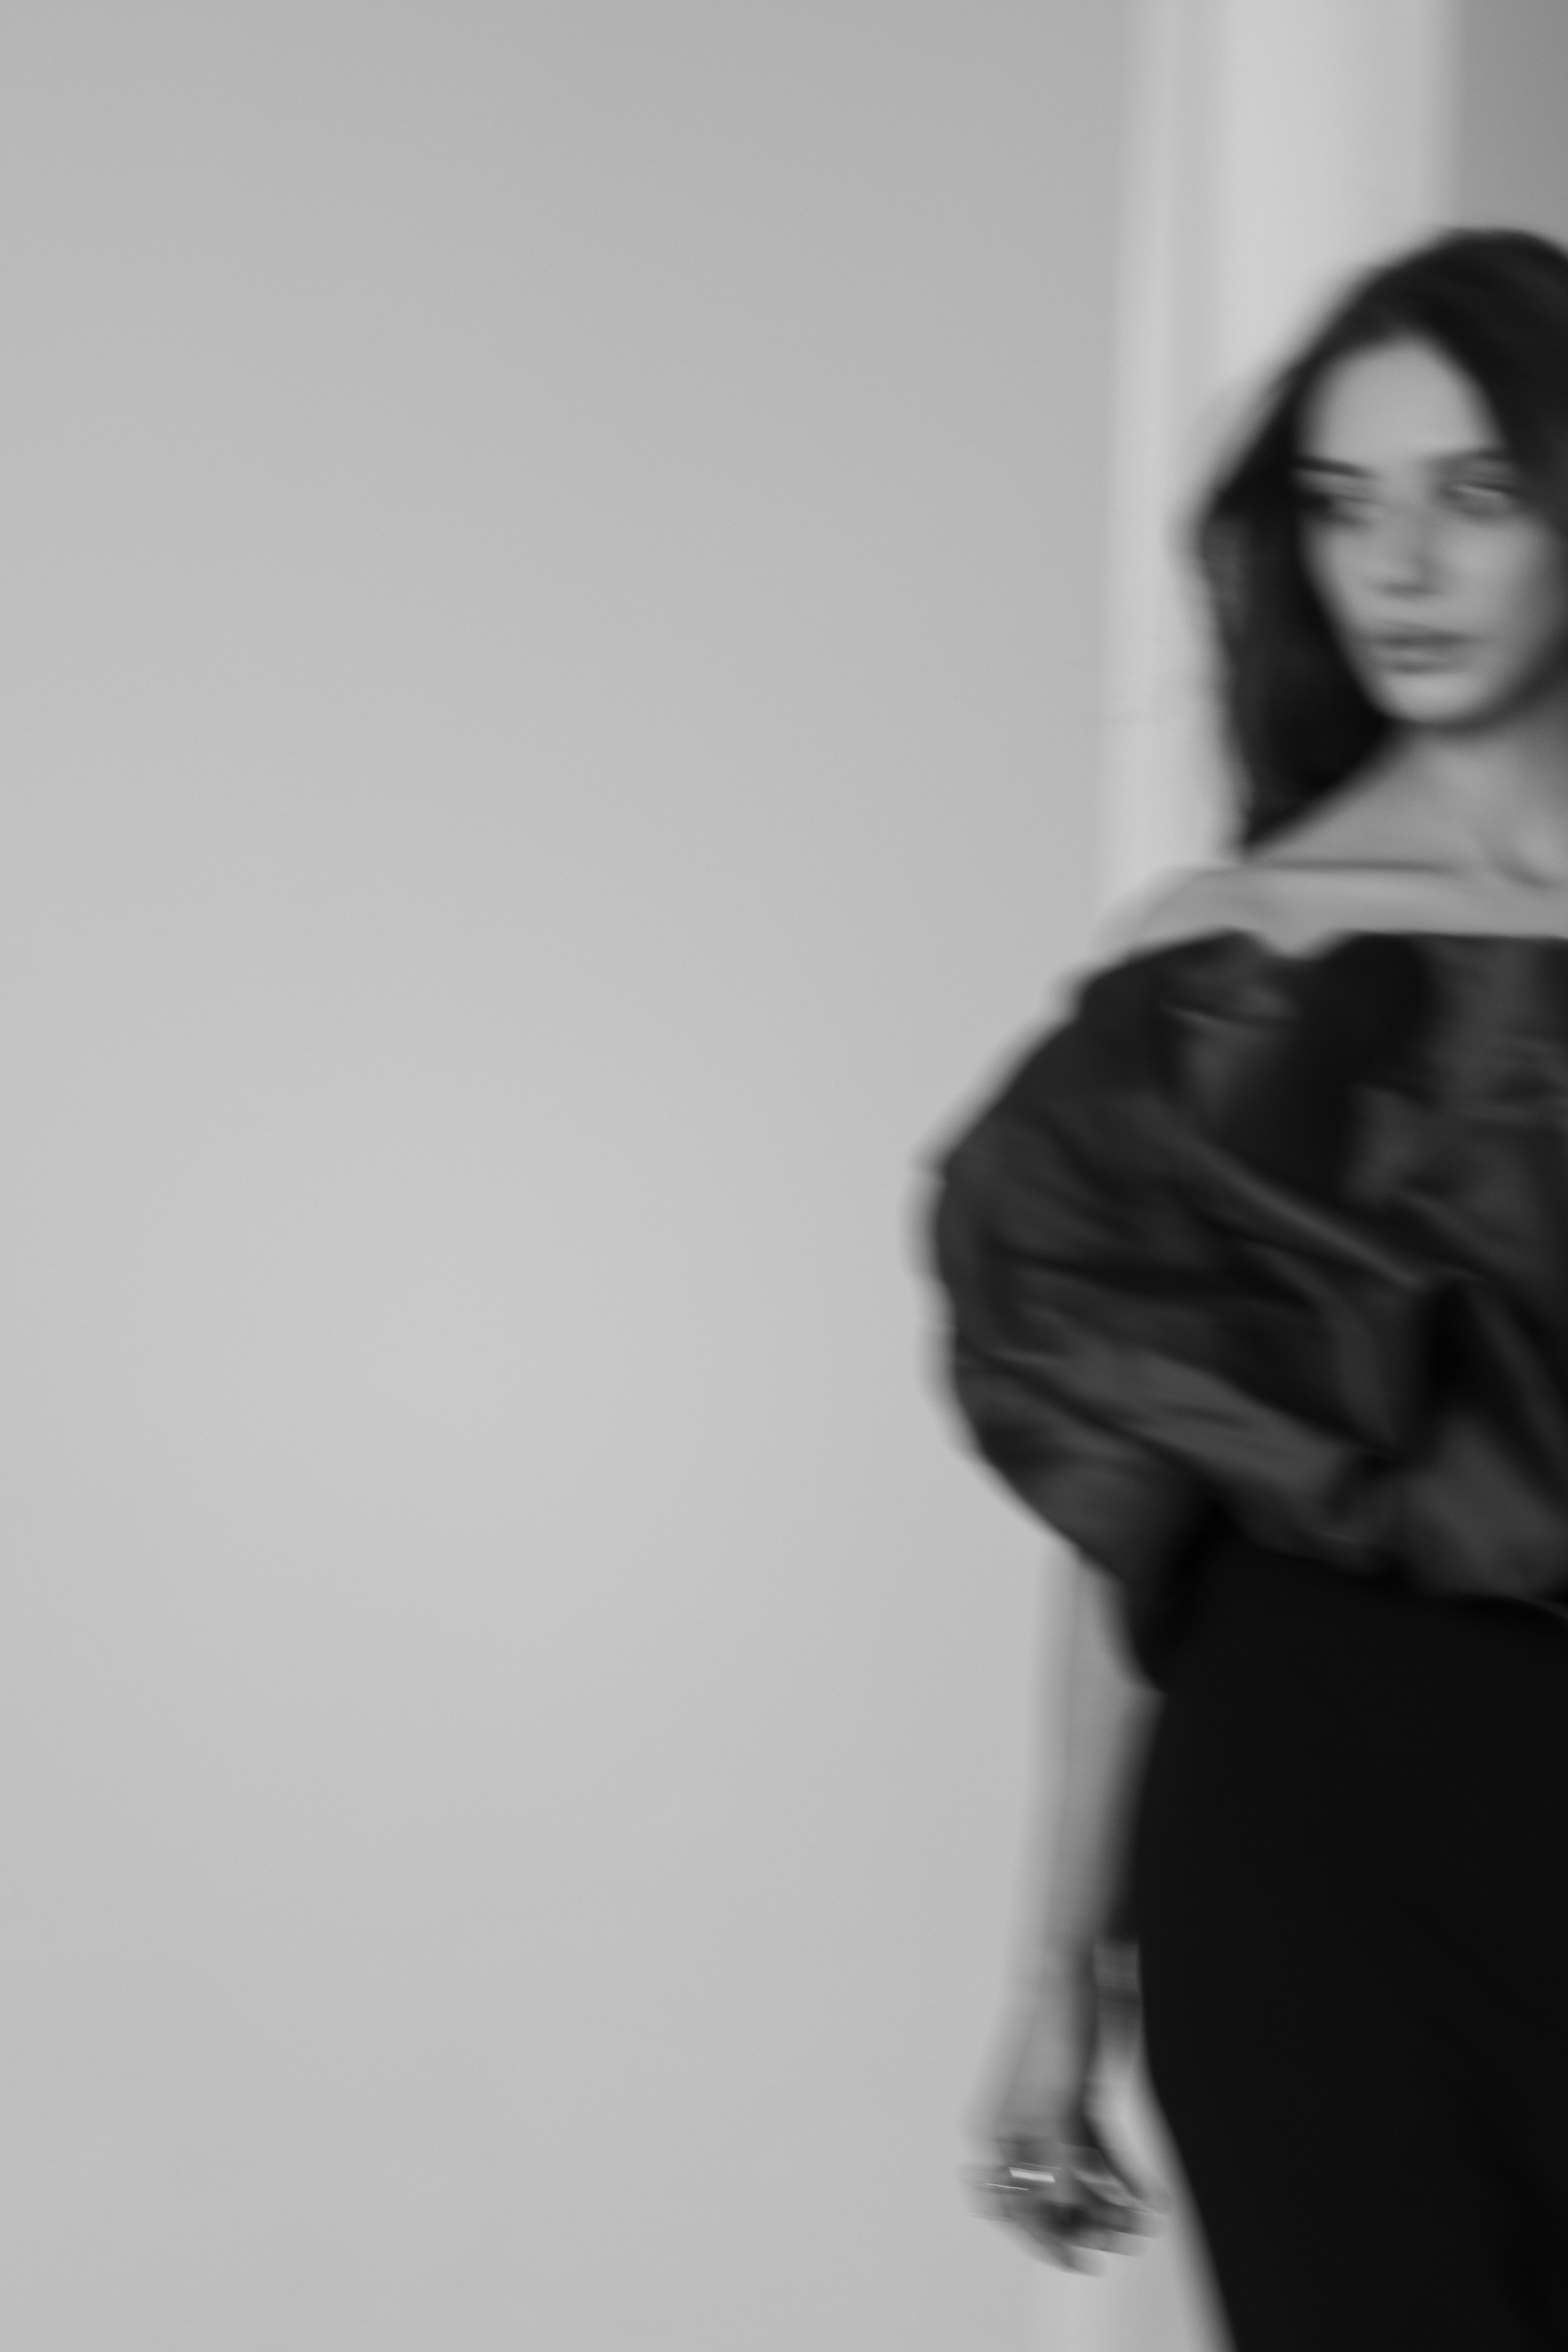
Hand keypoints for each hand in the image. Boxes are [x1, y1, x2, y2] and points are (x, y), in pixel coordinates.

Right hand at [968, 1945, 1164, 2270]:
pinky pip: (1100, 2154)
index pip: (1011, 2208)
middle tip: (1123, 2241)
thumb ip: (1057, 2166)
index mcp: (995, 2135)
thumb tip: (1063, 2214)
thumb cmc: (1055, 2035)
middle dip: (1087, 2224)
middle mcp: (1019, 2132)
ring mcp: (1050, 2119)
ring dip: (1111, 2205)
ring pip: (1078, 2181)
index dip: (1045, 2239)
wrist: (1077, 1975)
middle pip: (1048, 2199)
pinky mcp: (1079, 2103)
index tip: (1080, 2262)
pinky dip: (1124, 2176)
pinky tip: (1151, 2197)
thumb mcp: (1057, 2108)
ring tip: (1144, 2223)